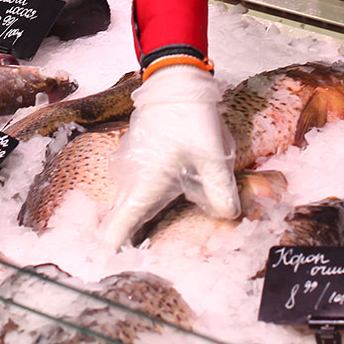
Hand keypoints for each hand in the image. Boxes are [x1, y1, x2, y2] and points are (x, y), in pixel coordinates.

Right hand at [95, 64, 238, 248]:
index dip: (117, 251)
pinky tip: (176, 181)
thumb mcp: (213, 159)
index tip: (125, 265)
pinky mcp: (137, 150)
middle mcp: (131, 178)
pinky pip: (141, 179)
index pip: (115, 231)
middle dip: (138, 235)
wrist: (174, 79)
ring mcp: (131, 163)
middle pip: (126, 217)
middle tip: (159, 246)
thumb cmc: (190, 120)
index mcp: (144, 186)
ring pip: (134, 196)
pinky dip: (152, 187)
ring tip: (174, 214)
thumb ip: (220, 193)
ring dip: (147, 208)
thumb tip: (228, 217)